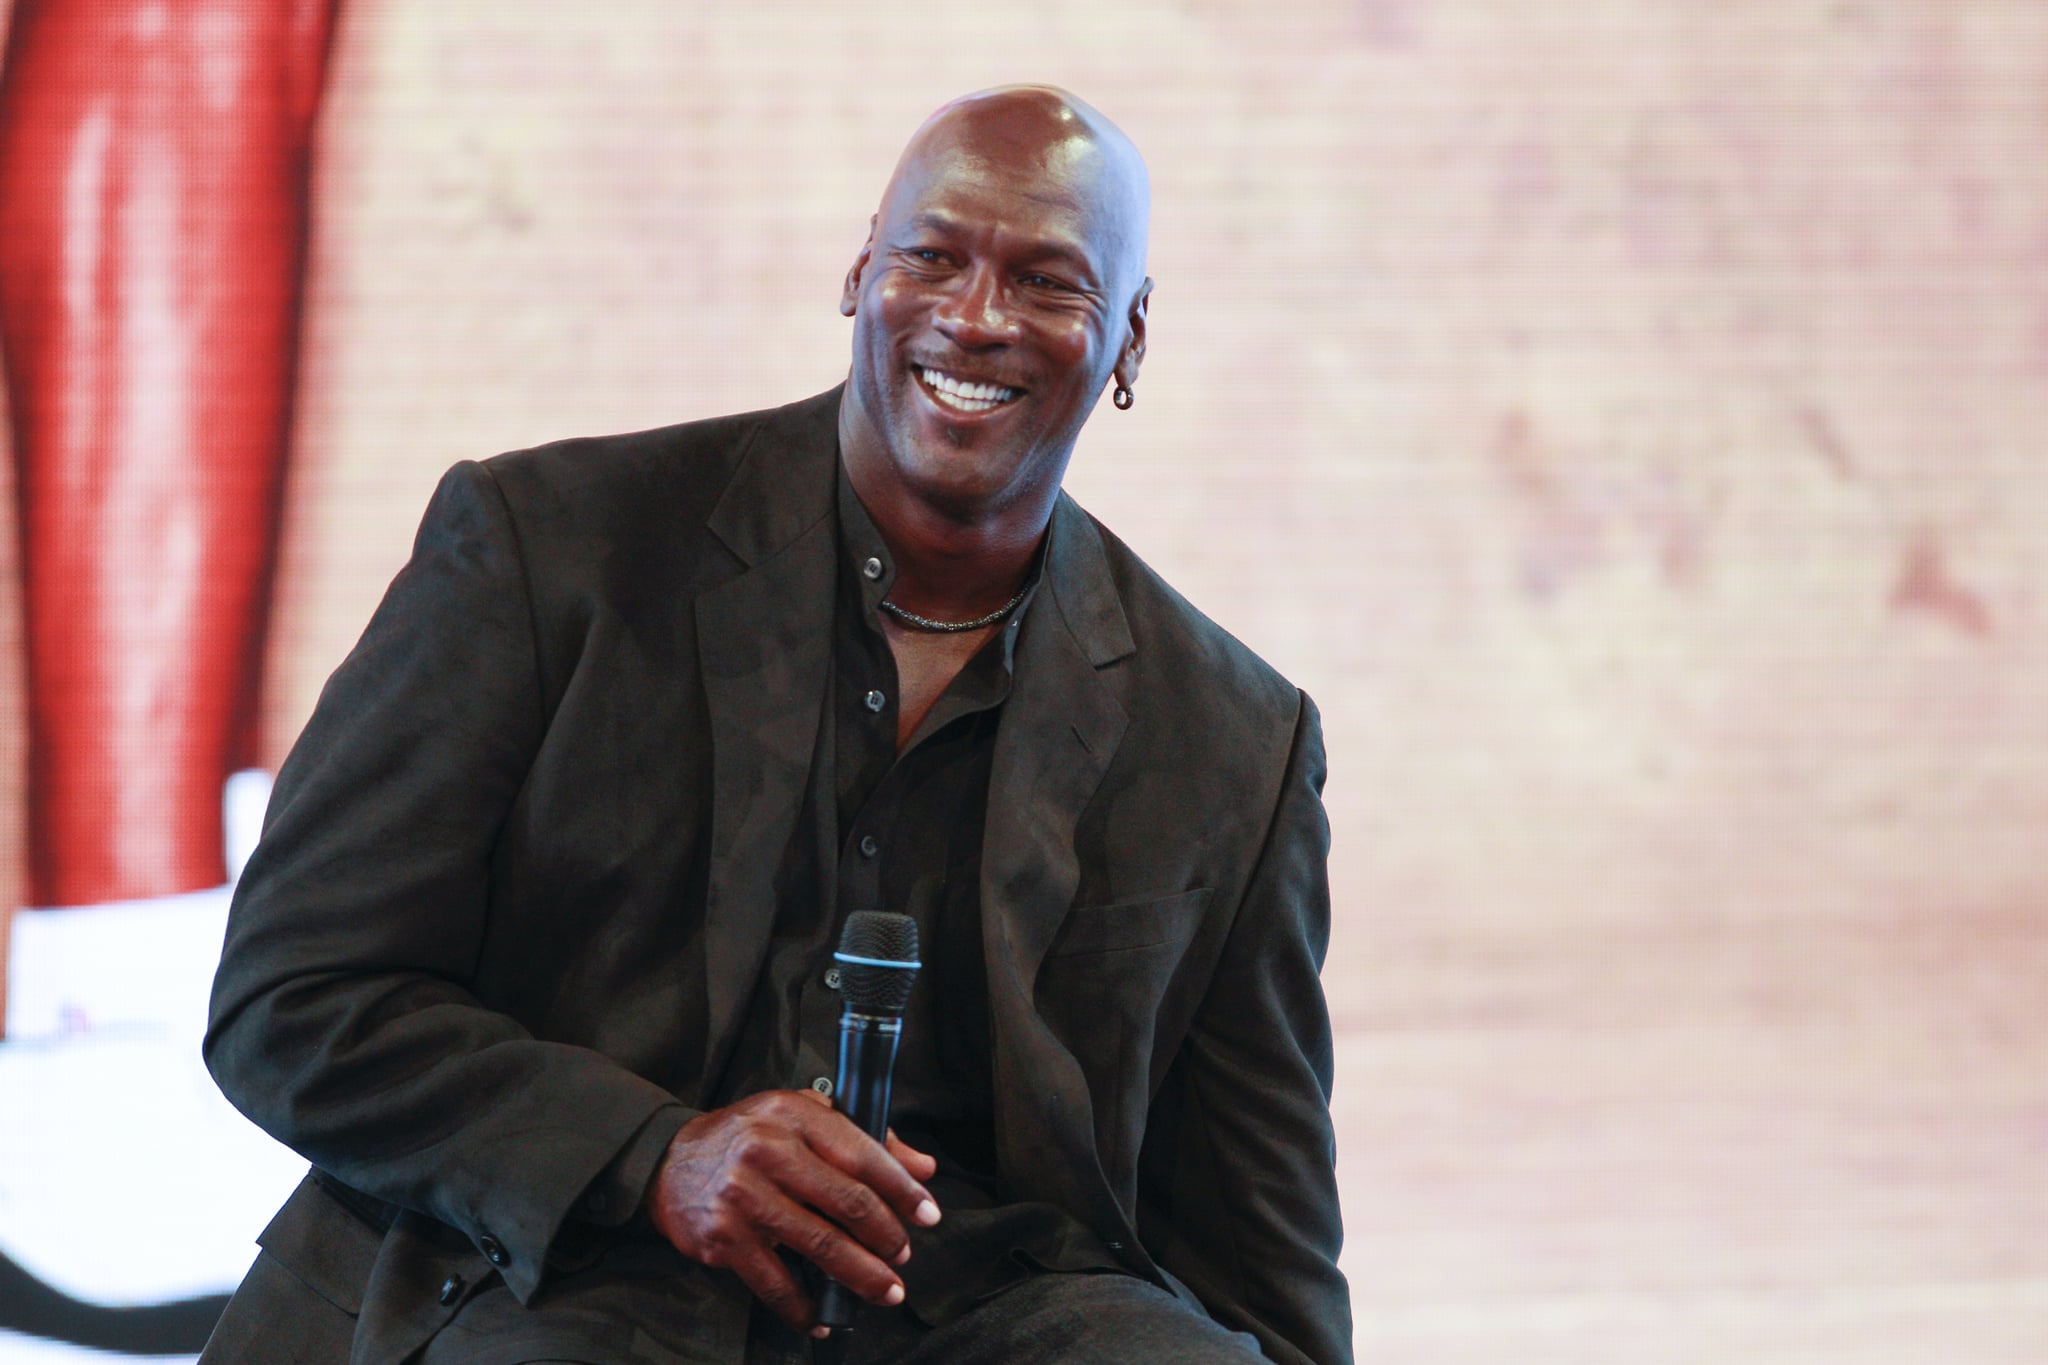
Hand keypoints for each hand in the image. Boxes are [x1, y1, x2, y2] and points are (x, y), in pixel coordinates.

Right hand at [643, 1088, 940, 1331]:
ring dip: (861, 1275)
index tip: (927, 1214)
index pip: (862, 1153)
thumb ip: (865, 1138)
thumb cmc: (748, 1137)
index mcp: (794, 1115)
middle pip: (847, 1203)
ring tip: (886, 1291)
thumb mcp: (803, 1119)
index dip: (902, 1189)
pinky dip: (802, 1307)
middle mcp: (768, 1151)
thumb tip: (923, 1166)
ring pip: (820, 1245)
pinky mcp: (724, 1238)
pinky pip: (775, 1282)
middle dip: (886, 1237)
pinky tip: (822, 1316)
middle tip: (904, 1257)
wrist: (667, 1163)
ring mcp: (744, 1196)